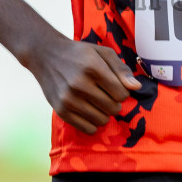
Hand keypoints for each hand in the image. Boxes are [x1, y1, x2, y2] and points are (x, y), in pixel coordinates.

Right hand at [25, 37, 140, 134]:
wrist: (46, 55)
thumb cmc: (79, 53)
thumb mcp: (102, 53)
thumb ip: (121, 69)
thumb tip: (136, 88)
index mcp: (93, 68)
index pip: (121, 94)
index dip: (122, 92)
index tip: (114, 86)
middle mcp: (80, 84)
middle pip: (113, 108)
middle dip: (114, 103)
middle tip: (105, 94)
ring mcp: (69, 99)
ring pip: (102, 120)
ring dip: (104, 113)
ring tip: (97, 102)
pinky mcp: (61, 111)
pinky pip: (88, 129)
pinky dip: (93, 123)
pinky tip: (89, 111)